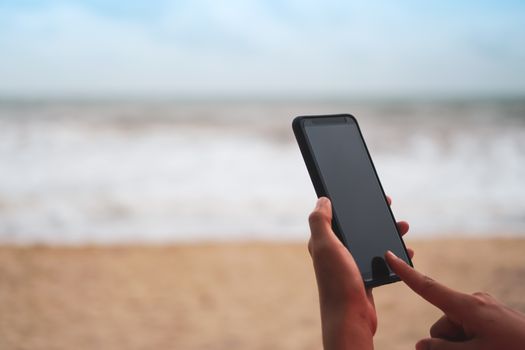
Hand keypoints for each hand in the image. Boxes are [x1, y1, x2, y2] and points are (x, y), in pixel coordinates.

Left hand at [308, 196, 411, 349]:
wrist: (351, 317)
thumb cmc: (337, 282)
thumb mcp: (325, 246)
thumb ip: (320, 221)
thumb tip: (322, 199)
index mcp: (324, 241)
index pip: (336, 215)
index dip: (349, 202)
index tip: (367, 193)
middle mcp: (336, 251)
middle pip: (356, 226)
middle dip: (373, 215)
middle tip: (389, 206)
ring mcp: (351, 263)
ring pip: (370, 240)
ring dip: (387, 232)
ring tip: (403, 226)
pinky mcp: (364, 275)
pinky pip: (381, 258)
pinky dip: (394, 253)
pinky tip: (406, 251)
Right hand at [385, 251, 524, 349]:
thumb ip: (442, 349)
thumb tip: (421, 345)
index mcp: (467, 306)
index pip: (427, 287)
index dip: (405, 273)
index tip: (389, 256)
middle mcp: (474, 302)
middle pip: (442, 324)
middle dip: (447, 343)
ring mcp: (486, 309)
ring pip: (456, 330)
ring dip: (461, 346)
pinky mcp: (494, 317)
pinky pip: (470, 329)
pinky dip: (471, 343)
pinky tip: (487, 348)